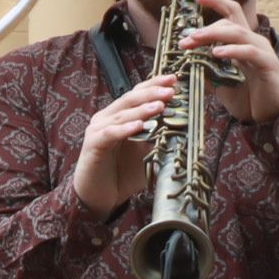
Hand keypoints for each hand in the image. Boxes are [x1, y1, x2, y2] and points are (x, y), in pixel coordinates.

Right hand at [73, 77, 169, 218]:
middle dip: (152, 93)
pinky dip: (125, 129)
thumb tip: (186, 128)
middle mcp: (107, 117)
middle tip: (171, 91)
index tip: (174, 80)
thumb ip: (161, 139)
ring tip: (160, 106)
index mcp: (120, 115)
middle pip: (130, 98)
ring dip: (142, 110)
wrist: (101, 198)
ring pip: (122, 114)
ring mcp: (98, 129)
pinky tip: (140, 126)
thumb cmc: (123, 174)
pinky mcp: (92, 144)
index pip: (138, 93)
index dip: (154, 84)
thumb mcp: (148, 153)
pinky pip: (110, 133)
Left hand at [184, 0, 278, 126]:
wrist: (269, 118)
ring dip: (213, 34)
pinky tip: (216, 53)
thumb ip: (207, 68)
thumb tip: (186, 60)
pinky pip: (249, 51)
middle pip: (228, 23)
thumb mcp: (220, 81)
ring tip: (195, 39)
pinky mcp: (268, 64)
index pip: (231, 13)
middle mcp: (253, 42)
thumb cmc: (247, 98)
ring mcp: (262, 51)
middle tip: (185, 39)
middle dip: (204, 29)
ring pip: (238, 33)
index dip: (216, 1)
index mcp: (242, 42)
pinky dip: (232, 50)